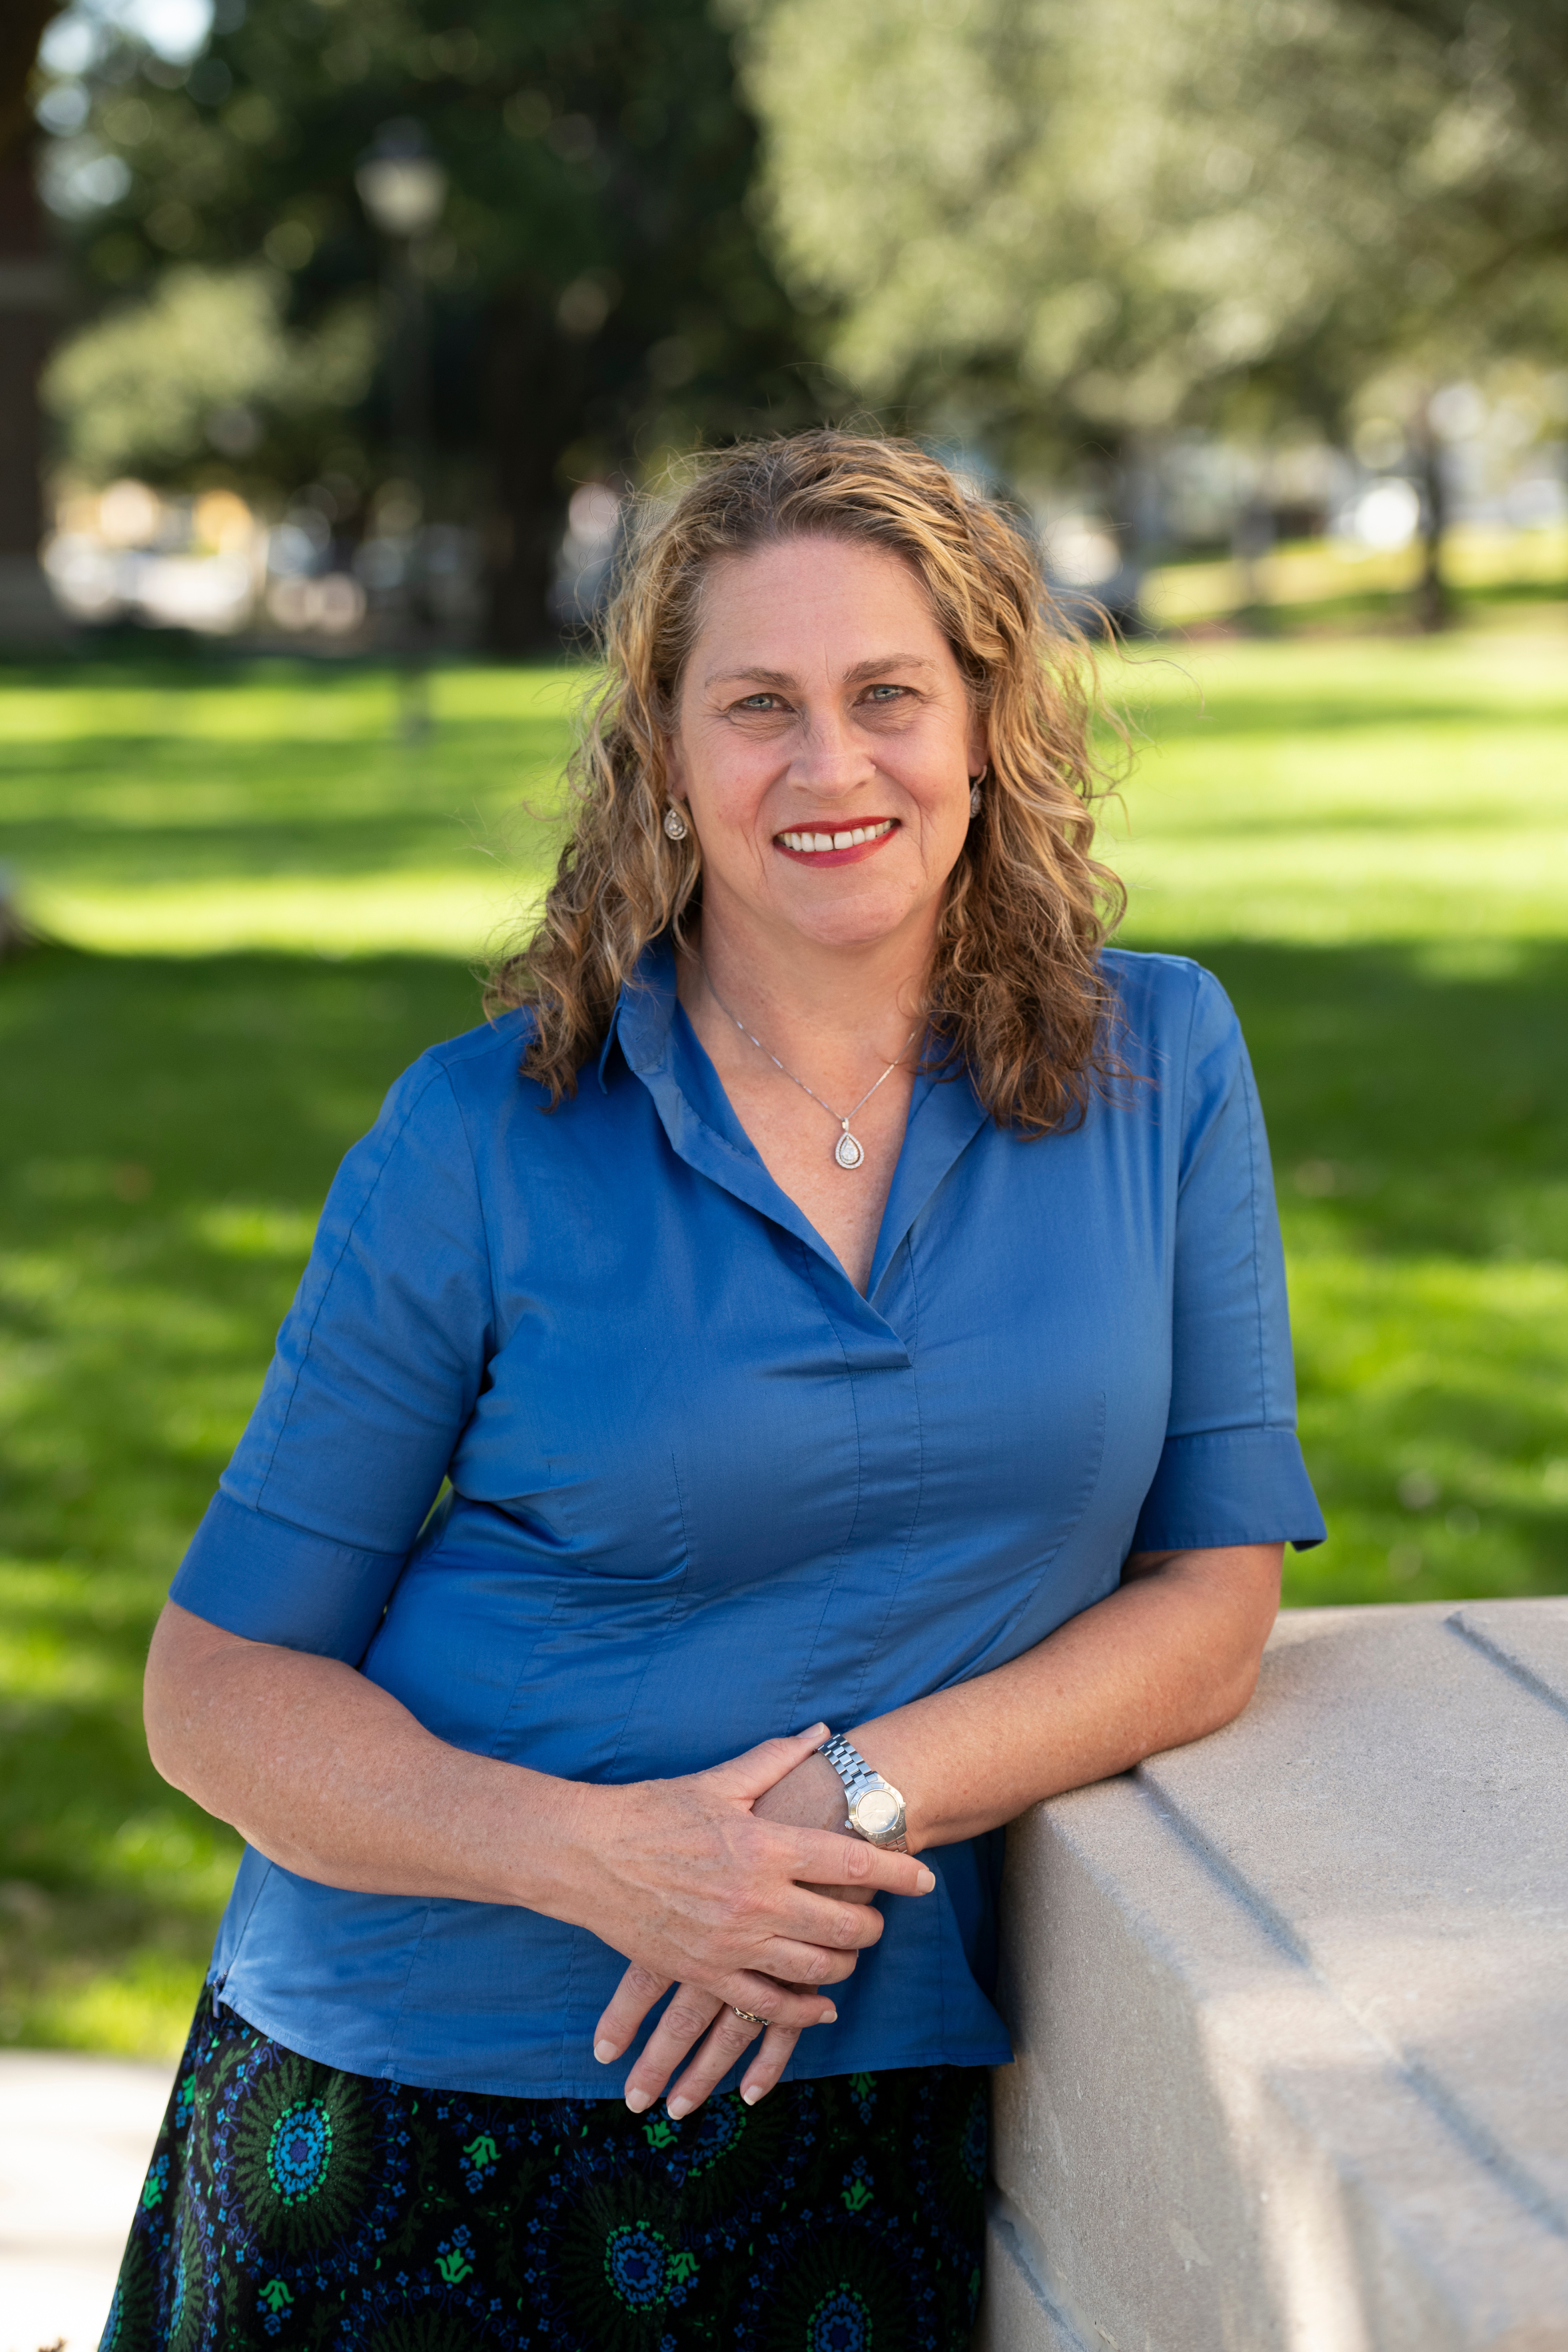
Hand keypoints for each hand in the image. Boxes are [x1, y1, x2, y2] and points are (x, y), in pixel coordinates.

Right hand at [593, 1746, 924, 2115]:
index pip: (849, 1860)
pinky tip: (821, 2005)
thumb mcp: (716, 1780)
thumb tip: (823, 1735)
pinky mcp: (705, 1972)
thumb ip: (775, 1760)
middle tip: (880, 1918)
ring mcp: (730, 1943)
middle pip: (841, 1924)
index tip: (925, 1879)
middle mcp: (755, 1899)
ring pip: (813, 1970)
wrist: (586, 1856)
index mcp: (763, 1846)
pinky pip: (767, 2006)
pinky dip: (802, 2011)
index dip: (896, 1871)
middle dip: (872, 1924)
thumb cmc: (652, 1811)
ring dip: (843, 1966)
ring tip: (851, 1953)